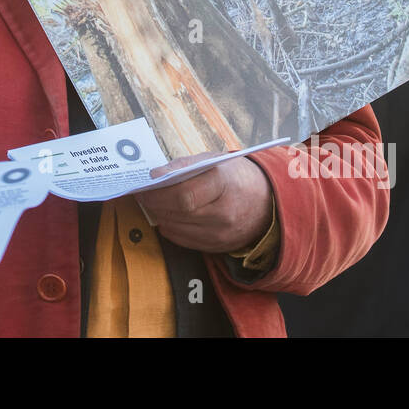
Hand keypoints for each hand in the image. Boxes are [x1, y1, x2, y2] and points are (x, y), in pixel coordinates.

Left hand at [136, 154, 272, 252]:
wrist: (266, 203)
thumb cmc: (234, 177)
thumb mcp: (213, 161)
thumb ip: (184, 166)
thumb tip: (155, 175)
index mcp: (224, 185)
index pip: (184, 195)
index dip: (159, 192)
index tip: (145, 184)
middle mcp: (224, 214)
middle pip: (178, 212)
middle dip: (154, 203)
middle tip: (142, 193)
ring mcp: (220, 234)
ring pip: (176, 228)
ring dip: (159, 215)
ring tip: (152, 202)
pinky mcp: (216, 247)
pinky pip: (183, 240)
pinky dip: (170, 227)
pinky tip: (167, 215)